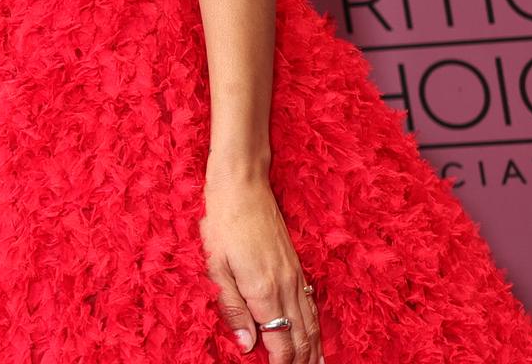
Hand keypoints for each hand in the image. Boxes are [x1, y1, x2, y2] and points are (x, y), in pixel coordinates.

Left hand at [202, 174, 319, 362]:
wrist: (243, 184)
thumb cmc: (222, 222)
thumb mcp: (214, 265)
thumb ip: (231, 308)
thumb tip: (246, 345)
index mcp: (263, 290)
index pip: (281, 342)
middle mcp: (286, 287)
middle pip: (301, 337)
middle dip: (302, 363)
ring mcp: (295, 277)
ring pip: (312, 324)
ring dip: (315, 350)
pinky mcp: (296, 267)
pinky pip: (312, 306)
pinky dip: (317, 328)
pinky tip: (316, 337)